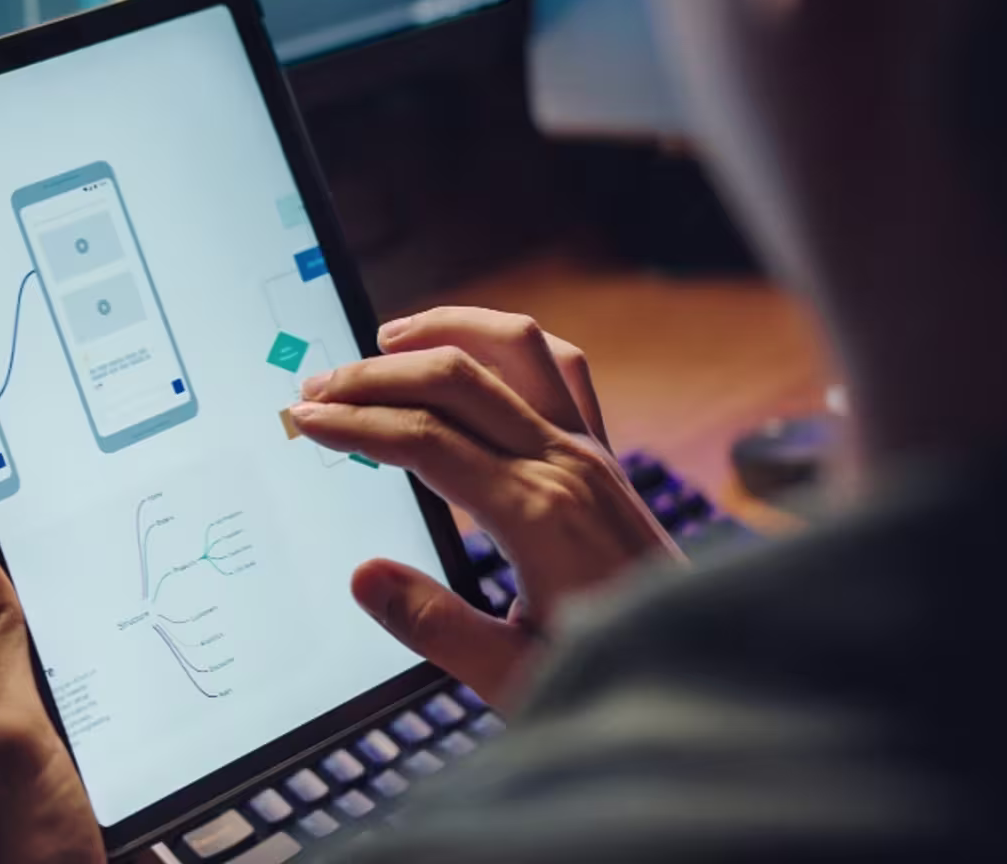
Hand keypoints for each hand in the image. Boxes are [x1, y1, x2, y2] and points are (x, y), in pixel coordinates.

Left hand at [0, 531, 105, 863]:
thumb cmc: (25, 860)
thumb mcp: (12, 734)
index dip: (17, 596)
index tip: (71, 565)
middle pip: (18, 660)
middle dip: (67, 646)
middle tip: (118, 624)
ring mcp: (13, 783)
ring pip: (60, 701)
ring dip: (97, 690)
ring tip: (137, 675)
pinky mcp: (57, 805)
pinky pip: (85, 745)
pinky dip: (115, 732)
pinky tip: (147, 727)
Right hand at [289, 307, 680, 705]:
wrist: (701, 669)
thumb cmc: (608, 673)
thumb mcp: (512, 677)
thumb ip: (436, 627)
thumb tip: (364, 577)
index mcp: (536, 513)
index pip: (424, 439)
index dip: (355, 424)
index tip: (305, 419)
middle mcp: (566, 463)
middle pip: (457, 376)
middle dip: (376, 373)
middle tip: (317, 385)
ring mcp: (591, 448)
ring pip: (515, 346)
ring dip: (446, 328)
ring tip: (385, 339)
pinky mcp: (605, 452)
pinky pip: (559, 366)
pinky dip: (507, 343)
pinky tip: (471, 352)